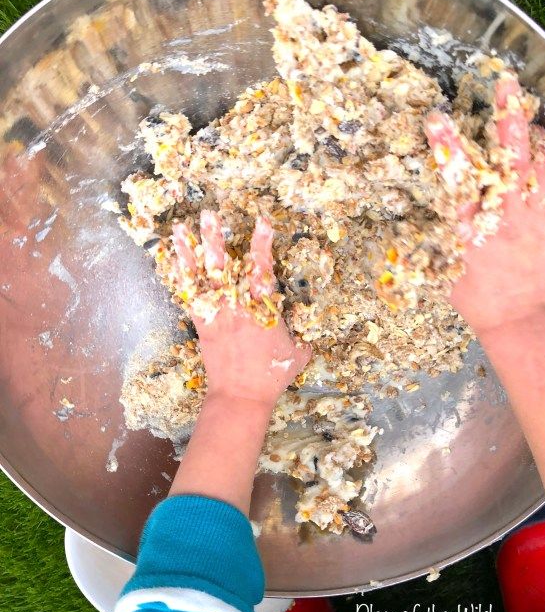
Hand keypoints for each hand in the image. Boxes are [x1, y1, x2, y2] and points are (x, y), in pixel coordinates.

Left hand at [172, 210, 310, 408]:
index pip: (262, 271)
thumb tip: (306, 331)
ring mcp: (216, 315)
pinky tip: (171, 259)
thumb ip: (302, 337)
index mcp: (262, 311)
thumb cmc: (272, 376)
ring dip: (190, 252)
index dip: (262, 245)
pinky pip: (189, 297)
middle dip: (216, 240)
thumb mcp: (298, 354)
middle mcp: (236, 308)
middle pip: (223, 268)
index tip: (262, 221)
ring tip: (181, 228)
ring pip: (201, 279)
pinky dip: (180, 276)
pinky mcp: (202, 324)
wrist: (241, 396)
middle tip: (209, 215)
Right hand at [425, 72, 544, 336]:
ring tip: (527, 107)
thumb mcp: (446, 269)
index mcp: (470, 227)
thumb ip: (441, 237)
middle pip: (505, 160)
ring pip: (534, 168)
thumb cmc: (477, 299)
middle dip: (505, 119)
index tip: (438, 119)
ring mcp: (531, 218)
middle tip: (505, 87)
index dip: (447, 146)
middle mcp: (502, 216)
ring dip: (531, 135)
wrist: (519, 319)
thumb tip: (432, 216)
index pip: (456, 179)